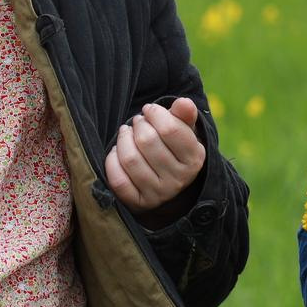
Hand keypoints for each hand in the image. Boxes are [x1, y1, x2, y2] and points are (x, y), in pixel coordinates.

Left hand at [104, 97, 205, 220]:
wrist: (167, 180)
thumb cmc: (173, 147)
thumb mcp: (184, 131)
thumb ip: (184, 114)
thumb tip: (184, 103)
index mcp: (194, 159)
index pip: (170, 129)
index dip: (155, 114)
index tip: (149, 110)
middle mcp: (178, 180)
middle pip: (147, 142)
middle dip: (138, 125)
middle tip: (137, 122)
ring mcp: (158, 194)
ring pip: (130, 159)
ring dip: (123, 140)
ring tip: (126, 133)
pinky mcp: (138, 203)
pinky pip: (118, 179)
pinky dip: (112, 161)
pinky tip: (117, 152)